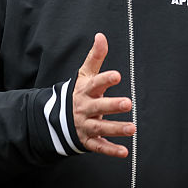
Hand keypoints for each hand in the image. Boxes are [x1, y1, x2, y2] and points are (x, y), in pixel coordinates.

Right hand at [73, 33, 133, 157]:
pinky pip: (98, 146)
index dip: (105, 79)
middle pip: (98, 106)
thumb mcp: (84, 75)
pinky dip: (110, 150)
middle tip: (128, 103)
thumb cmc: (77, 93)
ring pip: (100, 127)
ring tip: (133, 128)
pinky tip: (124, 152)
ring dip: (116, 128)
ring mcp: (84, 125)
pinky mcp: (86, 140)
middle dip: (112, 105)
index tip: (117, 75)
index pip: (95, 83)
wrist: (55, 118)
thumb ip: (95, 57)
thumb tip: (101, 35)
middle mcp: (84, 108)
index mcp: (84, 90)